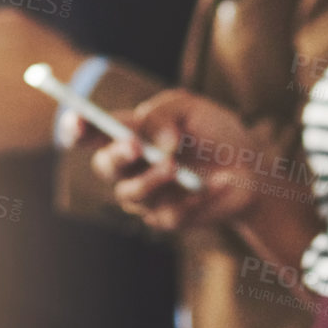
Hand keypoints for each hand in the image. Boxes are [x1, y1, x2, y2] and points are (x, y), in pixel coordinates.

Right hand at [91, 89, 264, 230]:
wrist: (251, 168)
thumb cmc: (214, 134)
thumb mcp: (192, 108)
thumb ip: (165, 113)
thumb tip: (160, 141)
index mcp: (129, 134)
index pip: (90, 133)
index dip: (76, 128)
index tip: (79, 120)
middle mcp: (131, 167)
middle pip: (105, 165)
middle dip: (116, 155)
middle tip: (134, 145)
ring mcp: (147, 196)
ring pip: (131, 194)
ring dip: (150, 178)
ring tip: (174, 166)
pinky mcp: (169, 219)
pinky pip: (171, 214)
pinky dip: (197, 197)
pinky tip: (221, 182)